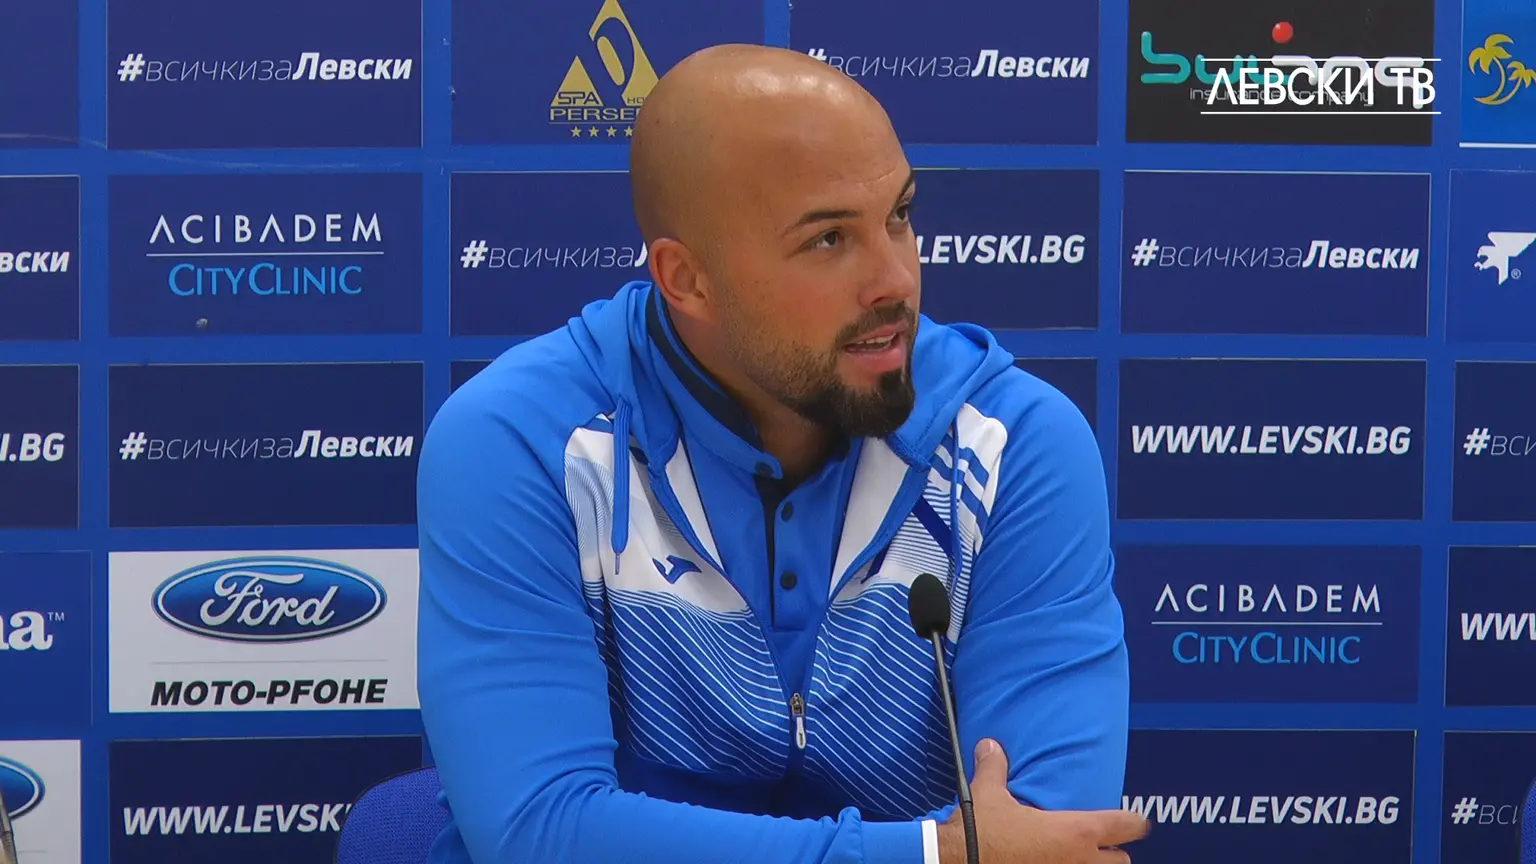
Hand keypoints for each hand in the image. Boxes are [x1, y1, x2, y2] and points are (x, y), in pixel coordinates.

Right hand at [937, 739, 1148, 863]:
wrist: (958, 862)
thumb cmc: (981, 831)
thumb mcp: (987, 794)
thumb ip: (995, 768)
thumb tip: (990, 745)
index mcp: (1073, 832)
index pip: (1123, 826)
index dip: (1134, 822)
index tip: (1139, 821)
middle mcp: (1077, 860)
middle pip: (1120, 862)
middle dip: (1115, 853)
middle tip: (1104, 844)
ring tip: (1078, 856)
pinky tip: (1048, 862)